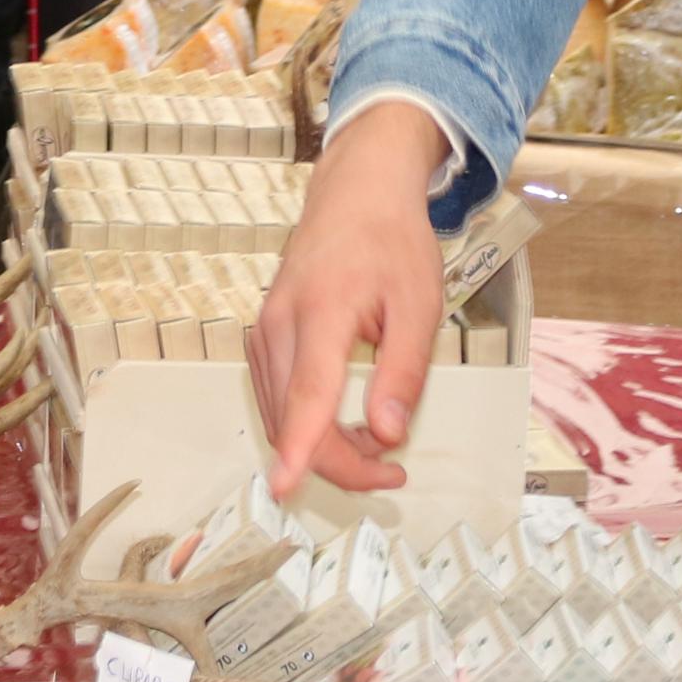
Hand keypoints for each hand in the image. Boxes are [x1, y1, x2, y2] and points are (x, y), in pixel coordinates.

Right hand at [246, 102, 447, 497]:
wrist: (355, 194)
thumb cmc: (390, 242)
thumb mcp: (419, 304)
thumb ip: (404, 372)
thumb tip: (387, 434)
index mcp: (322, 311)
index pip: (307, 393)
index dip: (298, 446)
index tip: (284, 487)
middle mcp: (279, 324)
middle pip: (292, 419)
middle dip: (340, 462)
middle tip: (394, 473)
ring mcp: (264, 331)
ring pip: (280, 415)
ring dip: (325, 446)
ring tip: (379, 442)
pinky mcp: (263, 338)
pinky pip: (277, 398)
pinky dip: (308, 424)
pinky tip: (346, 420)